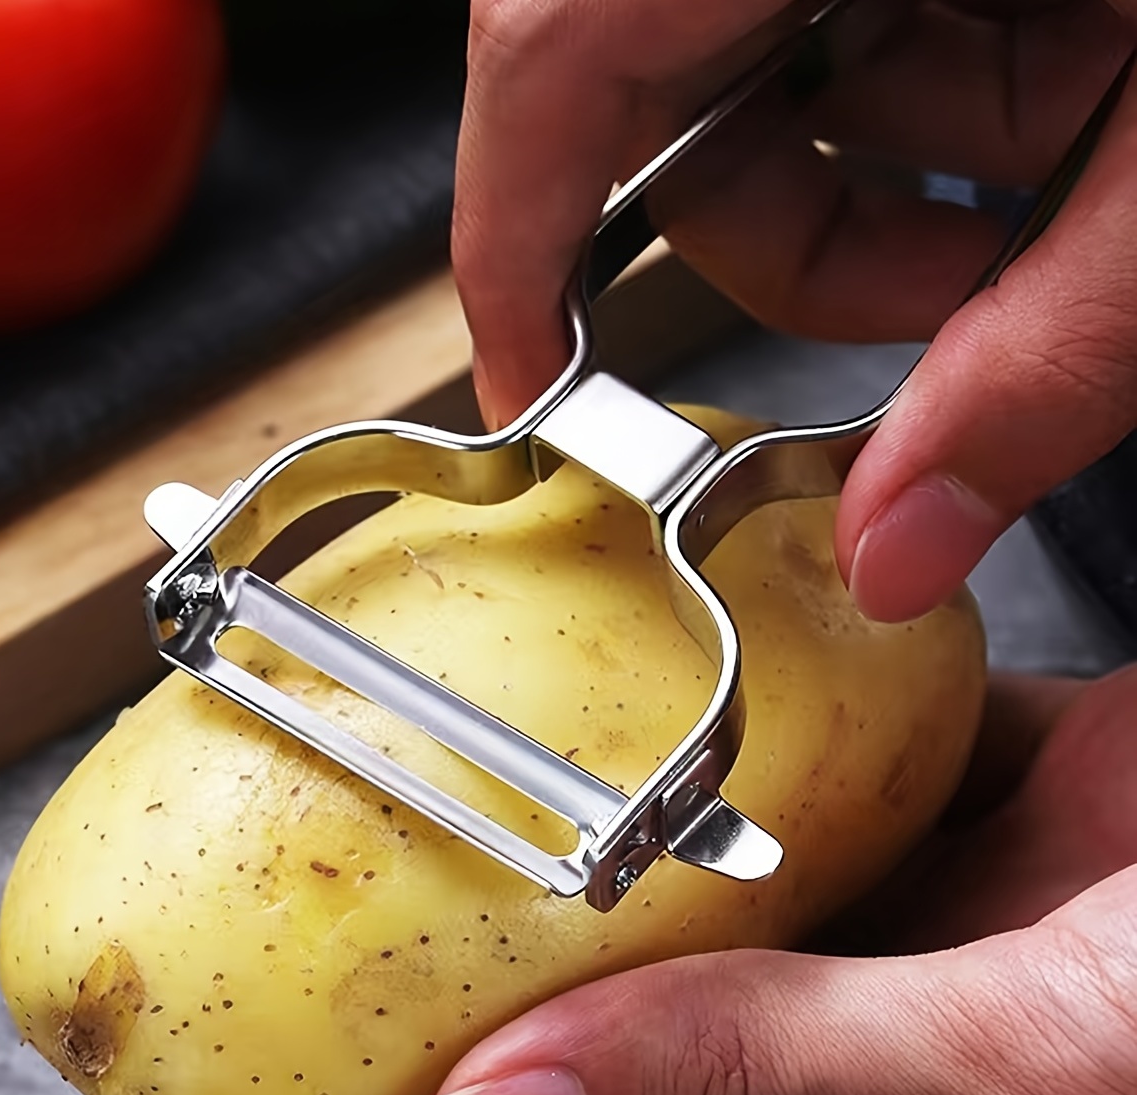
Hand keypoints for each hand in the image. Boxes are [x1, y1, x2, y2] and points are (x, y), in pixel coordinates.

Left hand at [396, 667, 1136, 1094]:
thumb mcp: (1035, 1077)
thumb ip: (771, 1080)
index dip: (524, 1053)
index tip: (405, 971)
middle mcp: (947, 1045)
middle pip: (714, 965)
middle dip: (600, 880)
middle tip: (470, 790)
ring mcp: (1008, 906)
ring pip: (802, 839)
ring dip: (710, 773)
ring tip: (588, 701)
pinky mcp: (1061, 789)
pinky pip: (907, 731)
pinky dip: (839, 689)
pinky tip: (767, 640)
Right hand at [455, 0, 1136, 620]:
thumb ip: (1041, 367)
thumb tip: (895, 551)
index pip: (552, 62)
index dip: (512, 244)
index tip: (530, 389)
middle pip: (660, 85)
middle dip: (787, 242)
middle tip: (924, 329)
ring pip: (776, 56)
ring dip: (891, 182)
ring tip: (1047, 221)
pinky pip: (870, 0)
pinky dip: (953, 97)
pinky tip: (1071, 112)